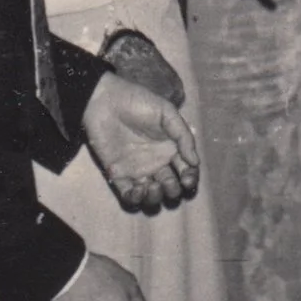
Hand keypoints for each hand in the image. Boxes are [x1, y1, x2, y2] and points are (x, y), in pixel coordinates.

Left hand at [82, 74, 200, 209]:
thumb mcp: (167, 113)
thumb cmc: (138, 102)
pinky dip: (135, 199)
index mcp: (170, 148)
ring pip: (151, 195)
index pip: (186, 170)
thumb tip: (195, 162)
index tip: (187, 179)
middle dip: (173, 190)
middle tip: (169, 182)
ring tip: (153, 187)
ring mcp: (137, 170)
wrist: (105, 100)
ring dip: (156, 198)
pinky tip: (138, 189)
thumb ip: (184, 136)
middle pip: (170, 187)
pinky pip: (128, 195)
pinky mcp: (118, 174)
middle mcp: (156, 163)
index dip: (190, 178)